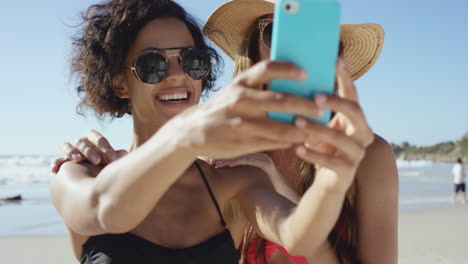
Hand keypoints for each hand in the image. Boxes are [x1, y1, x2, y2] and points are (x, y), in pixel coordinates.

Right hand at [50, 130, 127, 172]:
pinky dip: (55, 164)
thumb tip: (124, 153)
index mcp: (94, 140)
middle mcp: (81, 143)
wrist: (94, 175)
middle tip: (97, 161)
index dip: (105, 147)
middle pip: (82, 142)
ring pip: (68, 146)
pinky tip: (54, 170)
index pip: (97, 138)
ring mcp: (71, 151)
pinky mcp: (63, 161)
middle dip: (90, 151)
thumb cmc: (105, 165)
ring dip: (72, 152)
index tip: (114, 159)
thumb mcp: (111, 161)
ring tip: (78, 160)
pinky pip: (57, 160)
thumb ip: (115, 156)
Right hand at [171, 60, 322, 159]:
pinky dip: (289, 143)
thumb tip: (292, 87)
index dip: (288, 69)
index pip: (267, 68)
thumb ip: (258, 89)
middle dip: (305, 104)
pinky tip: (299, 142)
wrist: (192, 131)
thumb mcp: (234, 91)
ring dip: (302, 129)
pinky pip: (273, 143)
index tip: (306, 73)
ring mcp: (242, 123)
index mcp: (240, 83)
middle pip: (281, 100)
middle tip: (321, 107)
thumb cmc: (221, 108)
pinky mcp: (243, 142)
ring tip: (315, 130)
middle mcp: (241, 100)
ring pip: (280, 127)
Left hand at [211, 153, 300, 202]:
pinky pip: (250, 160)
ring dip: (227, 158)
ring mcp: (264, 159)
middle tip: (208, 159)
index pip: (235, 152)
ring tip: (215, 163)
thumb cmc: (264, 194)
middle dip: (222, 154)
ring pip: (242, 155)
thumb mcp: (248, 183)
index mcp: (254, 158)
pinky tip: (228, 165)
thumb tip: (221, 179)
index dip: (222, 154)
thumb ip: (238, 178)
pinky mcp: (267, 164)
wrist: (283, 201)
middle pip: (237, 151)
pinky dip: (238, 161)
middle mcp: (259, 156)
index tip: (208, 158)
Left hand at [293, 59, 373, 192]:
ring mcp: (357, 153)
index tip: (335, 60)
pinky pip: (330, 161)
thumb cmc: (322, 147)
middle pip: (355, 112)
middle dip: (335, 103)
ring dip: (318, 129)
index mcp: (355, 119)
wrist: (327, 182)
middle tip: (314, 97)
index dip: (345, 77)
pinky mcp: (347, 172)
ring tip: (297, 122)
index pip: (352, 94)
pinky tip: (296, 148)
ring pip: (341, 138)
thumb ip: (315, 110)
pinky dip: (312, 154)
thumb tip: (292, 82)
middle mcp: (362, 134)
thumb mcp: (319, 126)